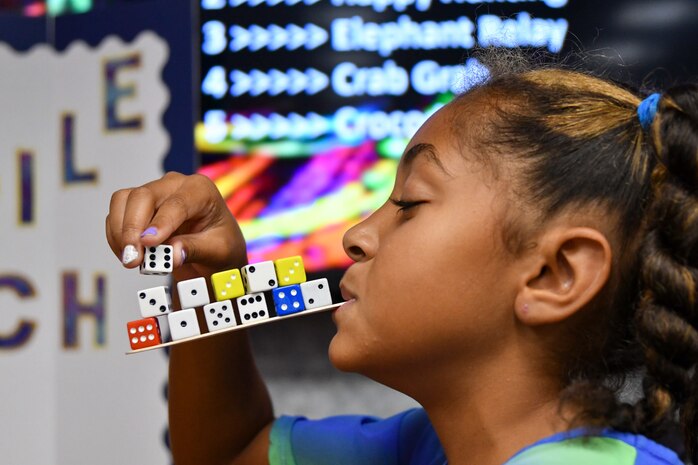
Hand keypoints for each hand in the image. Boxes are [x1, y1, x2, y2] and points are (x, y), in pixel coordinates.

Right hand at [106, 172, 246, 279]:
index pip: (176, 203)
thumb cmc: (221, 245)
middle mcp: (175, 185)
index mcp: (201, 190)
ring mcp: (155, 193)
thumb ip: (195, 250)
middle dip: (132, 228)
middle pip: (143, 196)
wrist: (214, 250)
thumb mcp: (218, 251)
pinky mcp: (139, 206)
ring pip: (123, 201)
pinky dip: (117, 237)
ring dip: (120, 232)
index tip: (148, 244)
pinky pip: (117, 215)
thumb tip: (172, 255)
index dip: (160, 223)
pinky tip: (129, 255)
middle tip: (133, 259)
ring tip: (131, 260)